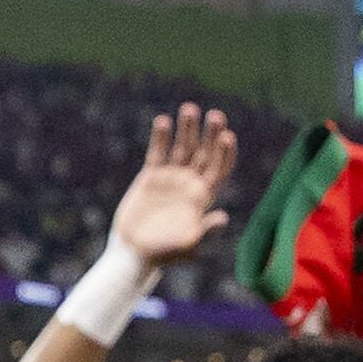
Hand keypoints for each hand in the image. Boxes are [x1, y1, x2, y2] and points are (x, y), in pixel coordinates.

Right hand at [108, 107, 235, 272]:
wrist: (134, 252)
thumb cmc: (165, 253)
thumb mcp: (188, 244)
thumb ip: (204, 230)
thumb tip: (223, 218)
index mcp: (204, 196)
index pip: (220, 168)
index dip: (225, 153)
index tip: (227, 137)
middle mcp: (190, 183)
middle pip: (205, 152)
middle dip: (211, 134)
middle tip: (215, 115)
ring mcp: (171, 177)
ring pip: (183, 146)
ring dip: (187, 128)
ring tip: (189, 108)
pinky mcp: (151, 175)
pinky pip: (157, 151)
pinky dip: (160, 137)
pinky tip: (163, 121)